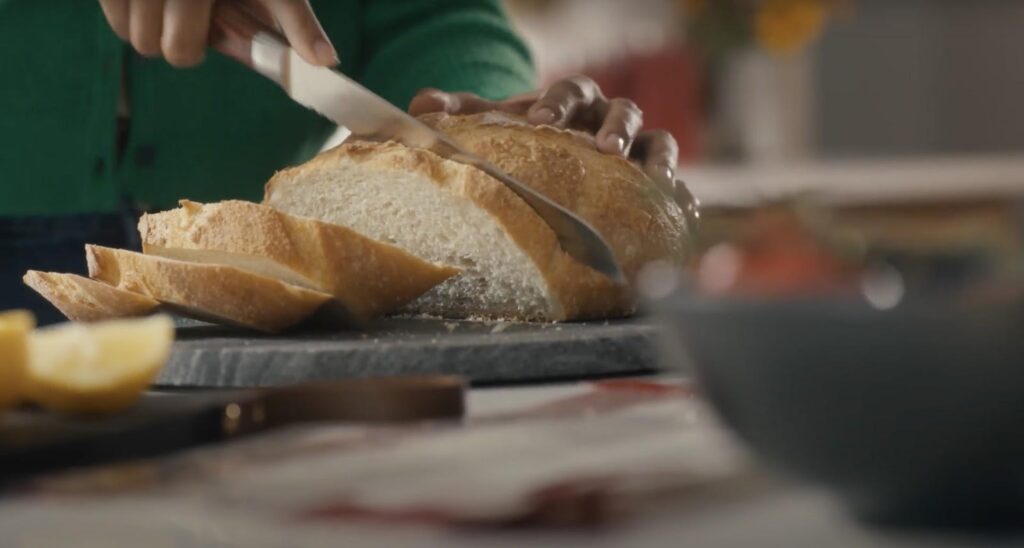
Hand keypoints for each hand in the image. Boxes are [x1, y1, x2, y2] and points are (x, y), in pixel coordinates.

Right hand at [98, 0, 337, 67]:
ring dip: (145, 23)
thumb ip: (296, 21)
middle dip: (171, 38)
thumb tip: (327, 61)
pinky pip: (108, 7)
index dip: (192, 50)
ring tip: (170, 1)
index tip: (204, 34)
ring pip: (123, 30)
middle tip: (188, 14)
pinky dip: (125, 5)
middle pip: (149, 46)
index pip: (180, 51)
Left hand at [408, 75, 692, 212]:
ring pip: (659, 140)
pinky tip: (683, 211)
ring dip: (658, 157)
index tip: (539, 119)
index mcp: (573, 102)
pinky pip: (675, 186)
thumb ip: (460, 115)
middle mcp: (609, 120)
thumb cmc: (524, 144)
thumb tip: (421, 104)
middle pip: (623, 110)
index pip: (572, 91)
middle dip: (616, 126)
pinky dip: (680, 194)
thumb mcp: (493, 128)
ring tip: (653, 177)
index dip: (559, 102)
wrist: (553, 163)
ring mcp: (637, 151)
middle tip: (604, 147)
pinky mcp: (652, 184)